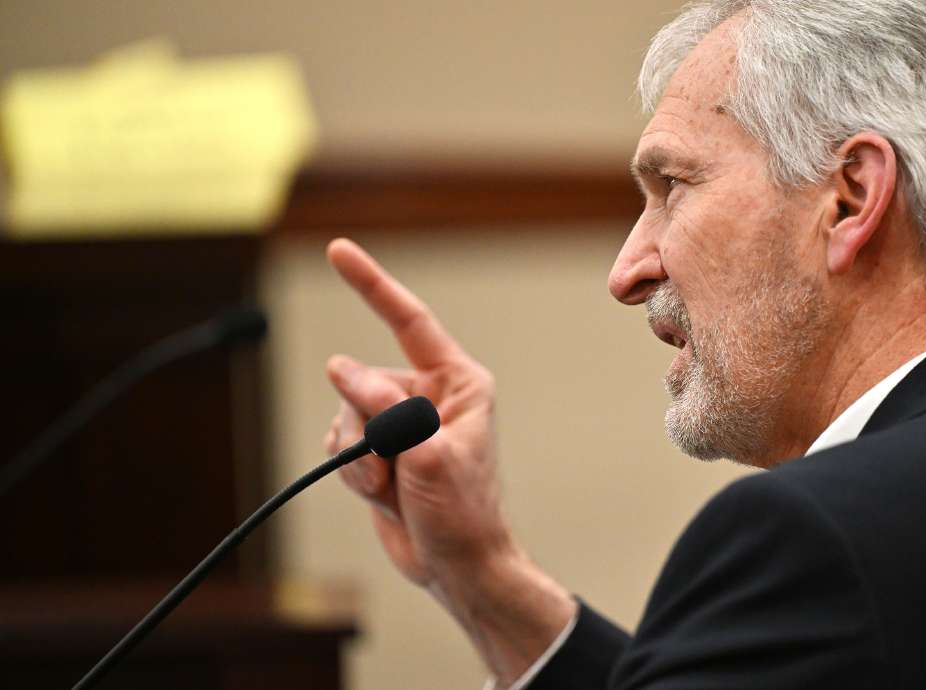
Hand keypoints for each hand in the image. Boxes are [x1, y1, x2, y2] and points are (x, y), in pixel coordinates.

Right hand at [322, 238, 574, 683]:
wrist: (456, 566)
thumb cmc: (462, 512)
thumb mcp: (427, 455)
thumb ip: (387, 410)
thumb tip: (341, 368)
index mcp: (458, 382)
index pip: (409, 322)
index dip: (372, 285)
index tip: (338, 250)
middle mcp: (429, 396)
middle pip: (363, 382)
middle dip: (364, 427)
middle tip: (390, 465)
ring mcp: (403, 425)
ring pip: (346, 416)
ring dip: (357, 457)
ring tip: (390, 486)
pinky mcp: (383, 452)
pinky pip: (342, 445)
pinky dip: (352, 473)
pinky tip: (382, 494)